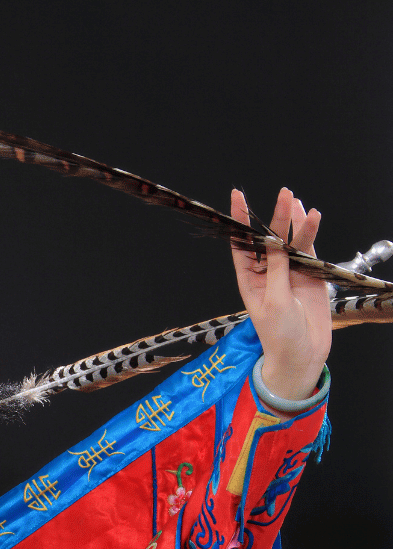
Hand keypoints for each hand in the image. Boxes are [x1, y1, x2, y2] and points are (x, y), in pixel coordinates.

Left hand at [230, 188, 331, 405]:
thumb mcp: (274, 300)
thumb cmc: (279, 333)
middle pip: (269, 239)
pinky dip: (310, 235)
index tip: (237, 197)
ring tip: (295, 200)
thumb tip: (273, 242)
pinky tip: (311, 217)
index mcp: (249, 279)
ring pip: (290, 242)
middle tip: (282, 194)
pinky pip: (308, 251)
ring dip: (293, 222)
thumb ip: (276, 270)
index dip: (239, 221)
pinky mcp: (309, 275)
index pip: (241, 244)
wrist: (302, 354)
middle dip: (274, 217)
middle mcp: (268, 272)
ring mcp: (289, 273)